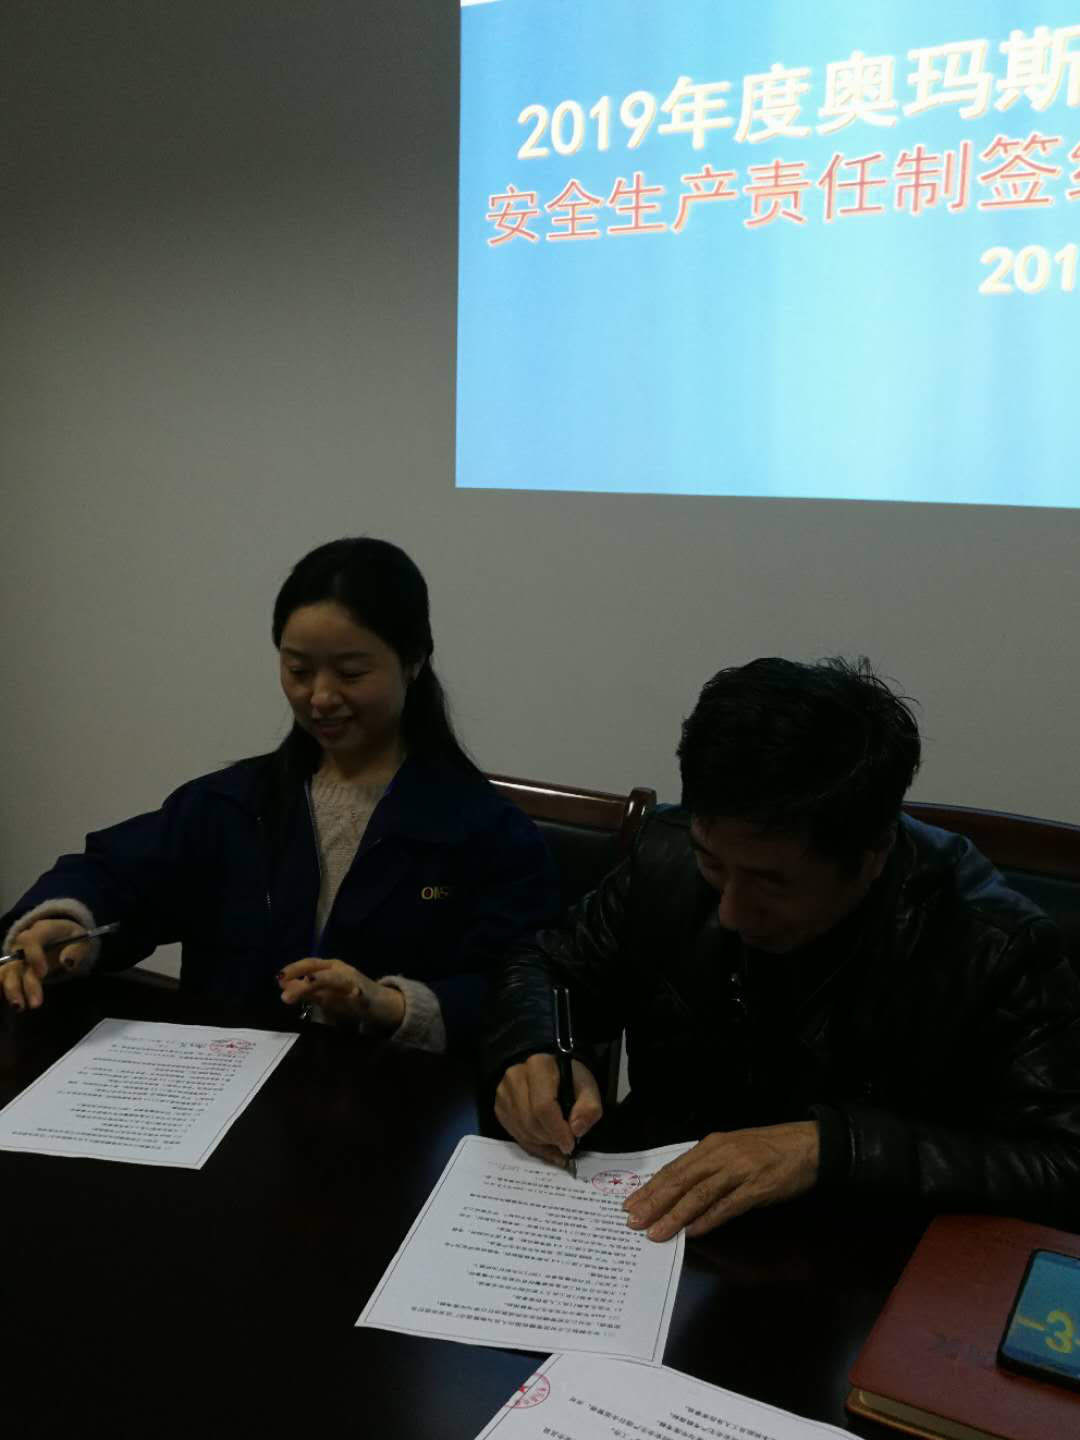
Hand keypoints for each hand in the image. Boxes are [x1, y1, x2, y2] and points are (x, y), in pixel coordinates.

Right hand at [0, 919, 92, 1010]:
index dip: (34, 956)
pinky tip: (6, 1003)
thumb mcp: (82, 941)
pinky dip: (1, 988)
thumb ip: (76, 951)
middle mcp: (23, 943)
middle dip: (23, 983)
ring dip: (11, 990)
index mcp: (41, 930)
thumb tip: (66, 962)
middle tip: (35, 1004)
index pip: (30, 939)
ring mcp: (15, 956)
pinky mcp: (12, 968)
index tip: (43, 974)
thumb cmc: (72, 938)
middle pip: (17, 962)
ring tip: (19, 1008)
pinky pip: (2, 977)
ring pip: (7, 972)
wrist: (62, 935)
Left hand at [277, 958, 405, 1034]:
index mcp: (329, 967)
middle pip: (319, 971)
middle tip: (285, 995)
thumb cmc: (347, 995)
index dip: (294, 969)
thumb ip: (304, 990)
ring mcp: (353, 981)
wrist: (380, 1003)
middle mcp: (340, 970)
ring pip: (336, 979)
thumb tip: (281, 986)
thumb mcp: (324, 992)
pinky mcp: (366, 994)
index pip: (309, 964)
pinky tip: (353, 995)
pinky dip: (356, 994)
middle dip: (302, 980)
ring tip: (309, 982)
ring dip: (323, 981)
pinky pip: (359, 994)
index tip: (278, 979)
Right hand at [494, 1052, 602, 1166]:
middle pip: (530, 1120)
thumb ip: (589, 1107)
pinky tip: (546, 1145)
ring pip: (521, 1130)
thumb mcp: (588, 1087)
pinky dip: (532, 1145)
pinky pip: (514, 1133)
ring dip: (542, 1143)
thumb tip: (576, 1130)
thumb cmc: (570, 1078)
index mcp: (539, 1066)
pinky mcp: (500, 1105)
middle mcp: (516, 1076)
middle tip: (565, 1144)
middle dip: (551, 1138)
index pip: (543, 1105)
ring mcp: (504, 1091)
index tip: (570, 1144)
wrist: (550, 1071)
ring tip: (556, 1141)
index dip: (557, 1130)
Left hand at [622, 1121, 820, 1241]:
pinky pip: (727, 1206)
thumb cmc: (770, 1148)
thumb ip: (709, 1167)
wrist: (810, 1145)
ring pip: (698, 1194)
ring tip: (655, 1233)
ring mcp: (738, 1171)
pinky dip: (708, 1219)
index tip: (630, 1204)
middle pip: (680, 1181)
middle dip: (654, 1203)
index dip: (650, 1188)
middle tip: (632, 1222)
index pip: (674, 1169)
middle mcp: (720, 1155)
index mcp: (712, 1145)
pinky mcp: (757, 1188)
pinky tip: (692, 1231)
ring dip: (674, 1215)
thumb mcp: (734, 1149)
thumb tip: (681, 1190)